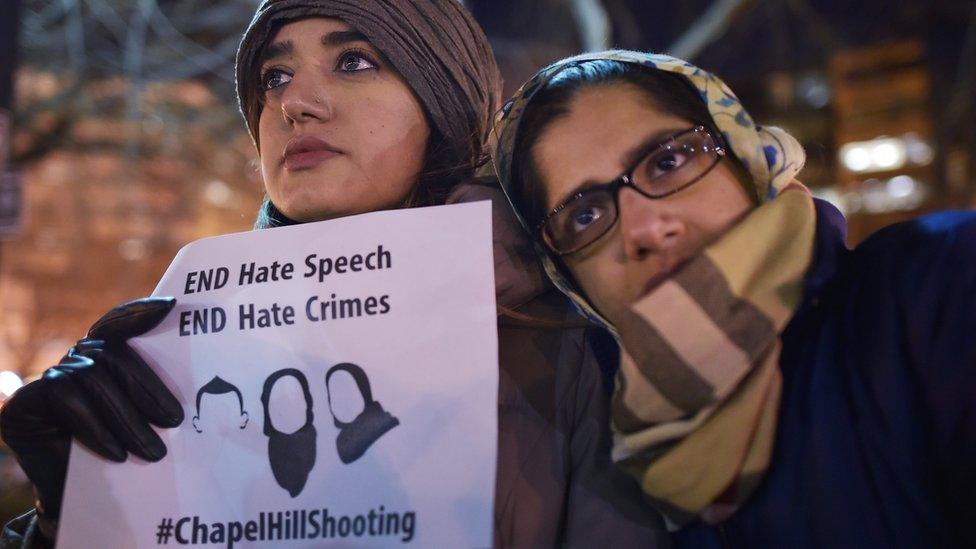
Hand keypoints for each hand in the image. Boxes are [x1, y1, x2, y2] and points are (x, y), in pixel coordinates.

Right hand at [0, 297, 182, 522]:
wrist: (75, 492)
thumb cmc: (120, 447)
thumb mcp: (142, 416)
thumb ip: (154, 390)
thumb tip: (198, 377)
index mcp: (105, 353)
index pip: (120, 323)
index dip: (140, 312)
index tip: (171, 306)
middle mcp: (76, 358)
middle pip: (113, 356)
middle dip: (147, 389)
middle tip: (175, 421)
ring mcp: (50, 376)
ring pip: (93, 380)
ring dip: (127, 418)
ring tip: (154, 450)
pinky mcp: (25, 400)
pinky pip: (66, 401)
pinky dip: (95, 427)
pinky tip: (117, 453)